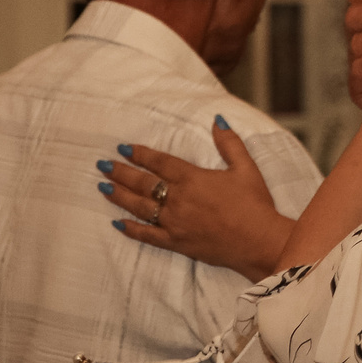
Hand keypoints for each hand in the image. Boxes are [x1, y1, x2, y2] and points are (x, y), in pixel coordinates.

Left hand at [100, 119, 291, 280]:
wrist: (258, 242)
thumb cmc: (254, 205)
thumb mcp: (246, 168)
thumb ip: (229, 143)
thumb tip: (217, 120)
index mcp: (193, 179)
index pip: (160, 163)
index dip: (140, 154)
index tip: (123, 148)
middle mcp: (178, 200)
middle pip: (143, 183)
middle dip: (121, 173)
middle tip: (103, 166)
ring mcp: (174, 223)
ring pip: (140, 207)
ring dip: (120, 197)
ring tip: (104, 188)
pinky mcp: (176, 243)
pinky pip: (148, 235)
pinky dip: (132, 229)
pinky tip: (118, 223)